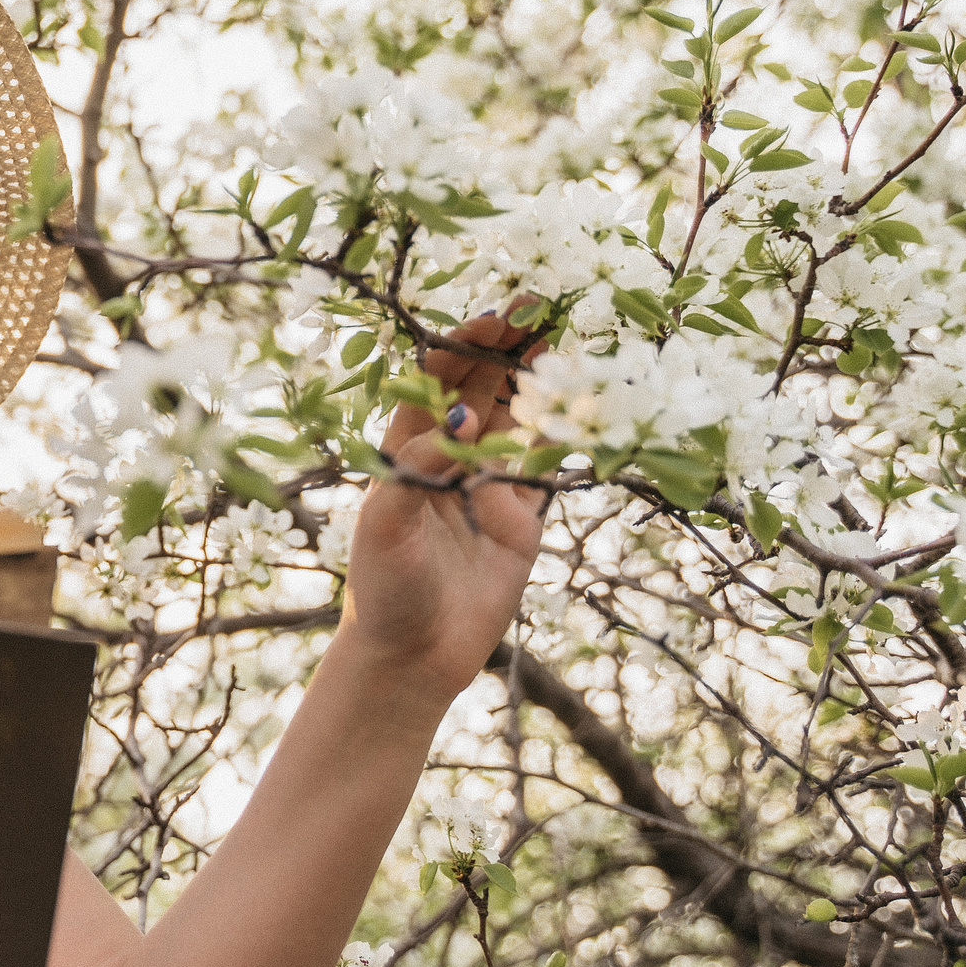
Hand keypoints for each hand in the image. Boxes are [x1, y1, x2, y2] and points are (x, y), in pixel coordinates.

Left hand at [339, 301, 550, 690]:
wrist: (413, 657)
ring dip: (538, 379)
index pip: (436, 380)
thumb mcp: (384, 523)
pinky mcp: (522, 521)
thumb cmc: (383, 588)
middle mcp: (448, 459)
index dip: (462, 345)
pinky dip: (564, 433)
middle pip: (482, 387)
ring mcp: (488, 487)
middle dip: (507, 347)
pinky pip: (546, 466)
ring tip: (564, 339)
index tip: (493, 320)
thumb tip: (462, 415)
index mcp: (406, 450)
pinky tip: (582, 400)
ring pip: (518, 418)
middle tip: (541, 309)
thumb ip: (418, 467)